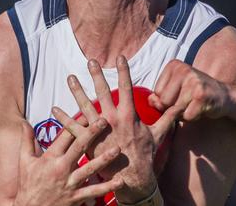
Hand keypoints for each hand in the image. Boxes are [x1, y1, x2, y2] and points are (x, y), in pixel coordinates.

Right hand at [13, 116, 121, 205]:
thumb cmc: (28, 186)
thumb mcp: (25, 162)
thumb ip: (27, 141)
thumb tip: (24, 122)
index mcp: (51, 158)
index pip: (65, 137)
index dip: (76, 123)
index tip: (87, 113)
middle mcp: (61, 169)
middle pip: (79, 148)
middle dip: (92, 134)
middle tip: (104, 121)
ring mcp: (70, 184)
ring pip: (89, 169)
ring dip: (104, 159)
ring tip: (117, 149)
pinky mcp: (76, 197)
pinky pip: (93, 192)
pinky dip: (107, 187)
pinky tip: (120, 181)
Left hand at [65, 56, 181, 203]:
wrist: (132, 177)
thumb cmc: (145, 155)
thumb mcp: (158, 134)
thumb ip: (168, 117)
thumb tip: (180, 106)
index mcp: (129, 115)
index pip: (126, 87)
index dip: (124, 71)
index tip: (120, 57)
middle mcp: (112, 119)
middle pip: (102, 92)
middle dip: (97, 75)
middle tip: (91, 61)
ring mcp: (98, 131)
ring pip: (85, 106)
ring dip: (77, 91)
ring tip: (70, 78)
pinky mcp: (88, 143)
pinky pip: (73, 128)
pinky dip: (63, 118)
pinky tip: (54, 109)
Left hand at [148, 60, 234, 120]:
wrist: (224, 96)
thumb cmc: (194, 95)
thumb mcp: (174, 91)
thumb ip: (159, 97)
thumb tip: (151, 101)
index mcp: (173, 65)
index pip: (156, 94)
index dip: (166, 102)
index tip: (180, 95)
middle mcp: (183, 69)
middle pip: (163, 102)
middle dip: (174, 108)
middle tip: (188, 101)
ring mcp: (194, 81)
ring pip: (175, 110)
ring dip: (184, 113)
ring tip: (194, 104)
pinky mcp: (202, 95)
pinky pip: (187, 116)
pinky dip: (193, 117)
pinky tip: (201, 108)